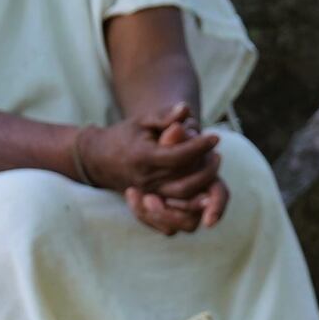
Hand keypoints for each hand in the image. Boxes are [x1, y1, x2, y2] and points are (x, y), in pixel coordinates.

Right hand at [123, 102, 229, 232]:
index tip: (215, 136)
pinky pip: (175, 210)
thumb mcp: (142, 120)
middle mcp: (146, 180)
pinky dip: (193, 204)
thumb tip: (186, 109)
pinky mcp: (152, 201)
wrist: (101, 160)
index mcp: (143, 157)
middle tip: (217, 154)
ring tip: (214, 167)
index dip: (199, 147)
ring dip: (204, 186)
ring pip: (183, 198)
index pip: (178, 156)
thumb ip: (164, 115)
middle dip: (207, 169)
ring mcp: (149, 193)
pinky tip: (206, 190)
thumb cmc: (125, 136)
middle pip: (185, 181)